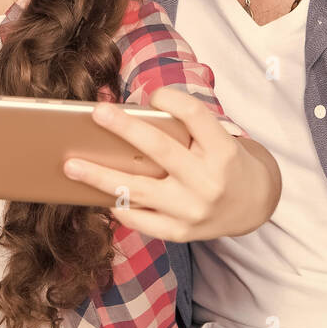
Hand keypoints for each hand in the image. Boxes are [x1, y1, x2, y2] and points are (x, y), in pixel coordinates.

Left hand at [62, 87, 280, 241]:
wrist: (254, 205)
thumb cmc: (227, 163)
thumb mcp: (218, 138)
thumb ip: (185, 127)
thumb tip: (130, 117)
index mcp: (222, 150)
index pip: (194, 114)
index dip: (170, 99)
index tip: (152, 94)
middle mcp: (208, 180)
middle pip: (159, 149)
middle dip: (124, 129)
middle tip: (96, 113)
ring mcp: (192, 210)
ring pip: (138, 190)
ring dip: (100, 177)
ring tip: (72, 166)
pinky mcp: (181, 232)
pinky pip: (141, 220)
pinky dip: (120, 206)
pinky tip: (102, 196)